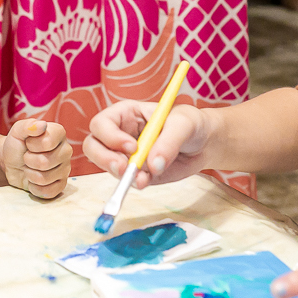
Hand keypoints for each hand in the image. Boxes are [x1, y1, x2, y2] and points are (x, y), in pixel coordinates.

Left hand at [1, 119, 71, 198]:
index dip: (32, 145)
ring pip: (45, 178)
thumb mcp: (17, 131)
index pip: (47, 143)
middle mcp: (66, 150)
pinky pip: (48, 192)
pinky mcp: (61, 185)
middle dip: (29, 161)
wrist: (10, 162)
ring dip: (30, 174)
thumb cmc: (16, 144)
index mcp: (59, 133)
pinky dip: (35, 187)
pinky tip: (33, 180)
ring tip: (30, 168)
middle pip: (45, 162)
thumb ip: (27, 125)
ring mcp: (66, 169)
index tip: (28, 143)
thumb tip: (42, 125)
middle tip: (27, 157)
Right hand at [84, 101, 210, 187]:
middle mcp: (119, 134)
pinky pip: (126, 180)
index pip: (102, 123)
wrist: (203, 144)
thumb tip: (153, 165)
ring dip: (120, 174)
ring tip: (142, 177)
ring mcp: (125, 156)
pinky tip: (146, 181)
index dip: (110, 136)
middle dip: (104, 158)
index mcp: (125, 114)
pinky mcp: (135, 173)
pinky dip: (134, 184)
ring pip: (106, 165)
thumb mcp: (183, 124)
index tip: (132, 147)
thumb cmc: (190, 124)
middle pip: (94, 146)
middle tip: (124, 168)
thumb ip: (168, 142)